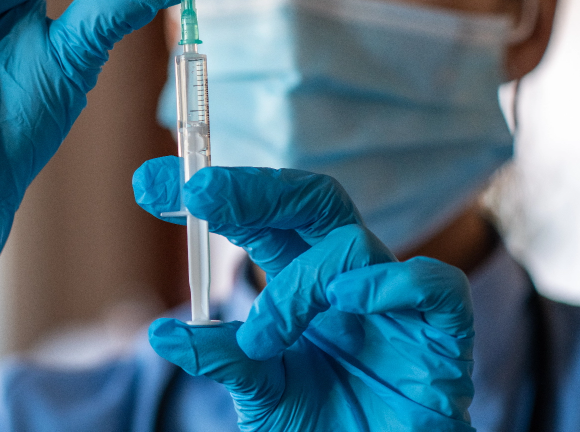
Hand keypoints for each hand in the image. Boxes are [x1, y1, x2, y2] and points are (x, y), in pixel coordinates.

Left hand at [133, 158, 474, 430]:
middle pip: (309, 201)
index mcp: (300, 283)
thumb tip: (161, 336)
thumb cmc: (324, 429)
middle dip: (252, 189)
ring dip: (300, 283)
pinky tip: (350, 300)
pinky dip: (395, 283)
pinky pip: (434, 286)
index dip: (213, 195)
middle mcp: (344, 279)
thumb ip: (222, 359)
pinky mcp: (441, 337)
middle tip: (199, 193)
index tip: (149, 185)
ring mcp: (393, 303)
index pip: (258, 219)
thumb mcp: (260, 393)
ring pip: (352, 243)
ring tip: (266, 337)